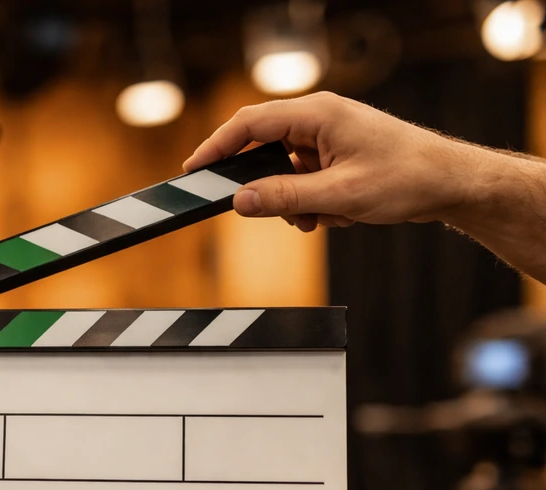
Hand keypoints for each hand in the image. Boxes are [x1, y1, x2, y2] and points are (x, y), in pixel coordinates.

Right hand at [185, 92, 476, 232]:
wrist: (450, 183)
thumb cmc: (406, 178)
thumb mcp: (339, 196)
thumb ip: (285, 198)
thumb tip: (241, 202)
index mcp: (317, 114)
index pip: (250, 124)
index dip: (217, 146)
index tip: (194, 169)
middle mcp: (319, 118)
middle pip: (263, 146)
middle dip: (261, 185)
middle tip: (255, 209)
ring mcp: (327, 136)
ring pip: (282, 169)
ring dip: (291, 200)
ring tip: (317, 220)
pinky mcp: (335, 155)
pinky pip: (303, 178)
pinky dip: (310, 202)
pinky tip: (334, 216)